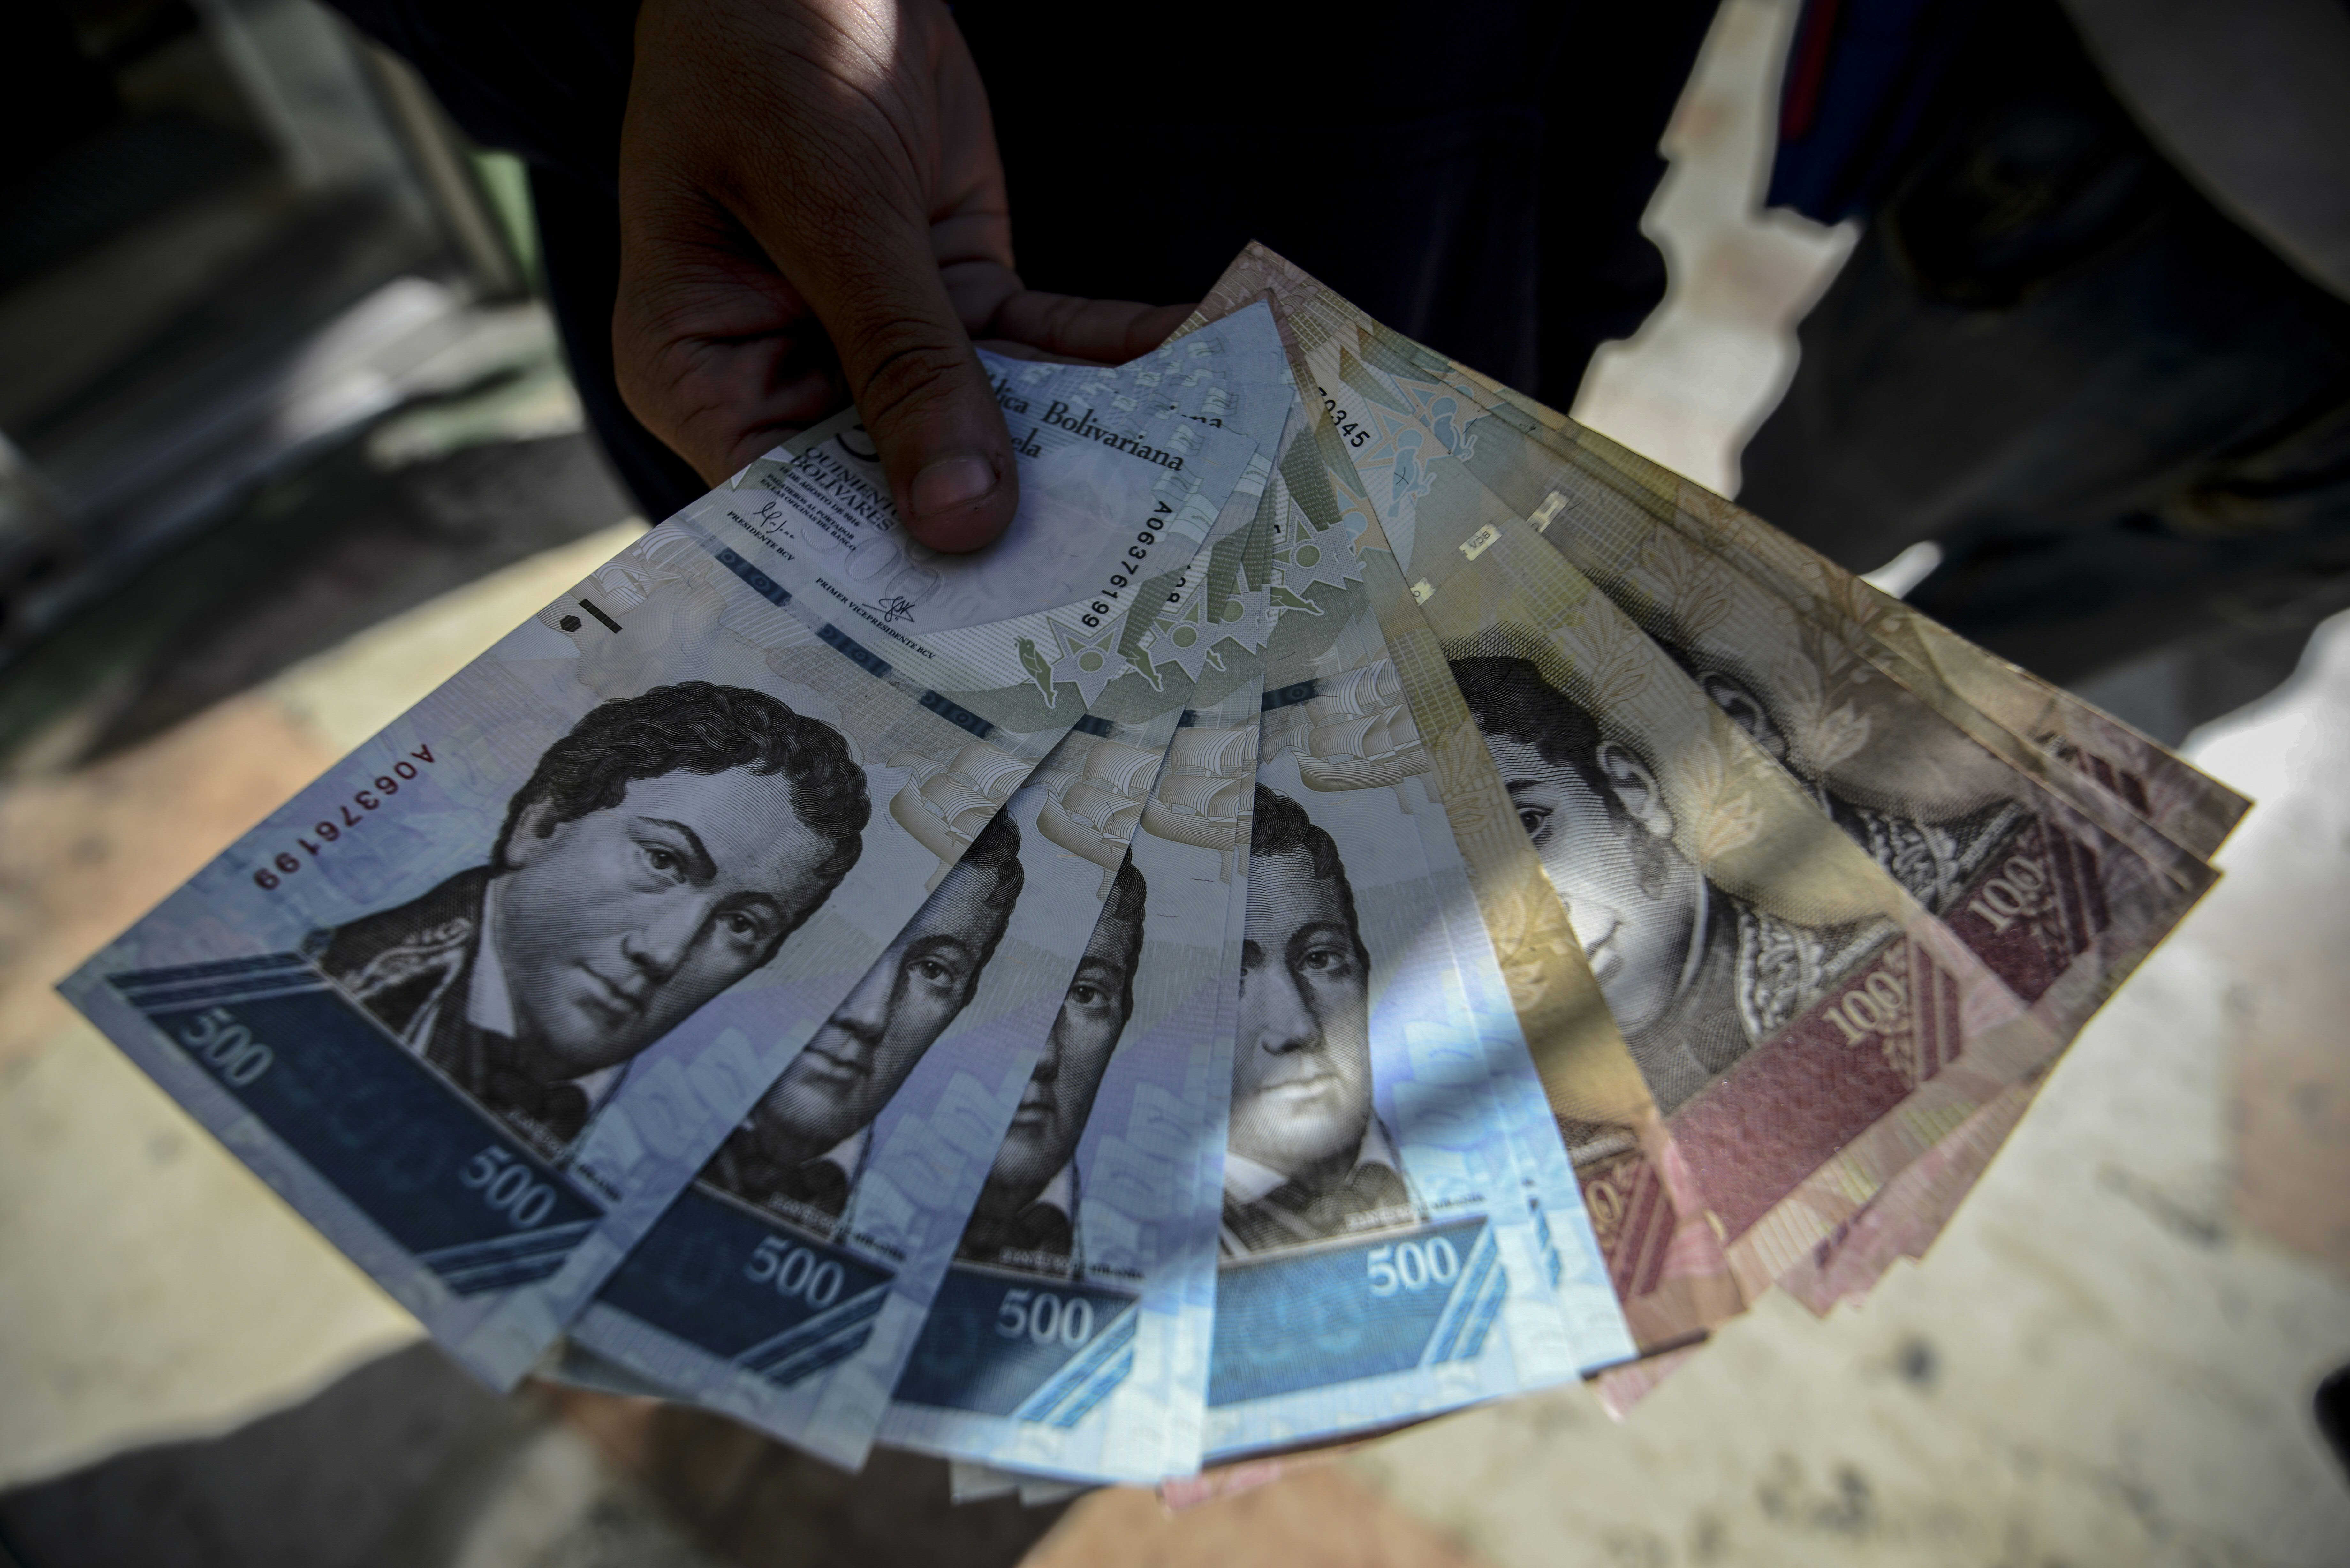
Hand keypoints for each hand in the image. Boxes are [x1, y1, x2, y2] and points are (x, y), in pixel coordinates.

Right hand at [615, 0, 1191, 550]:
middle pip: (900, 485)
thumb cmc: (764, 51)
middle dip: (1008, 528)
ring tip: (1185, 501)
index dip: (885, 577)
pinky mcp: (954, 294)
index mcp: (705, 375)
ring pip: (990, 422)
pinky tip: (1193, 375)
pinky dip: (1112, 359)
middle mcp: (789, 378)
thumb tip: (962, 520)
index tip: (989, 630)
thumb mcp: (830, 204)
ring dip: (1086, 451)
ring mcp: (876, 341)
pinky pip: (1038, 347)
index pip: (788, 517)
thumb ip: (899, 360)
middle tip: (1117, 592)